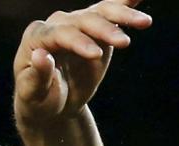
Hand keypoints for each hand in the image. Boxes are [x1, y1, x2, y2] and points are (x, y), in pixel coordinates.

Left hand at [14, 1, 151, 127]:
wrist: (54, 101)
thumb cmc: (39, 99)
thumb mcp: (33, 94)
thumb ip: (37, 75)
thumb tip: (40, 55)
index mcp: (36, 37)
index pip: (59, 34)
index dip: (78, 42)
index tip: (96, 56)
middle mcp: (56, 24)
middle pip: (83, 21)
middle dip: (104, 30)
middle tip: (124, 43)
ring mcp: (77, 23)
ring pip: (101, 12)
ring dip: (123, 14)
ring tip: (144, 22)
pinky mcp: (96, 27)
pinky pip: (112, 11)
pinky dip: (126, 2)